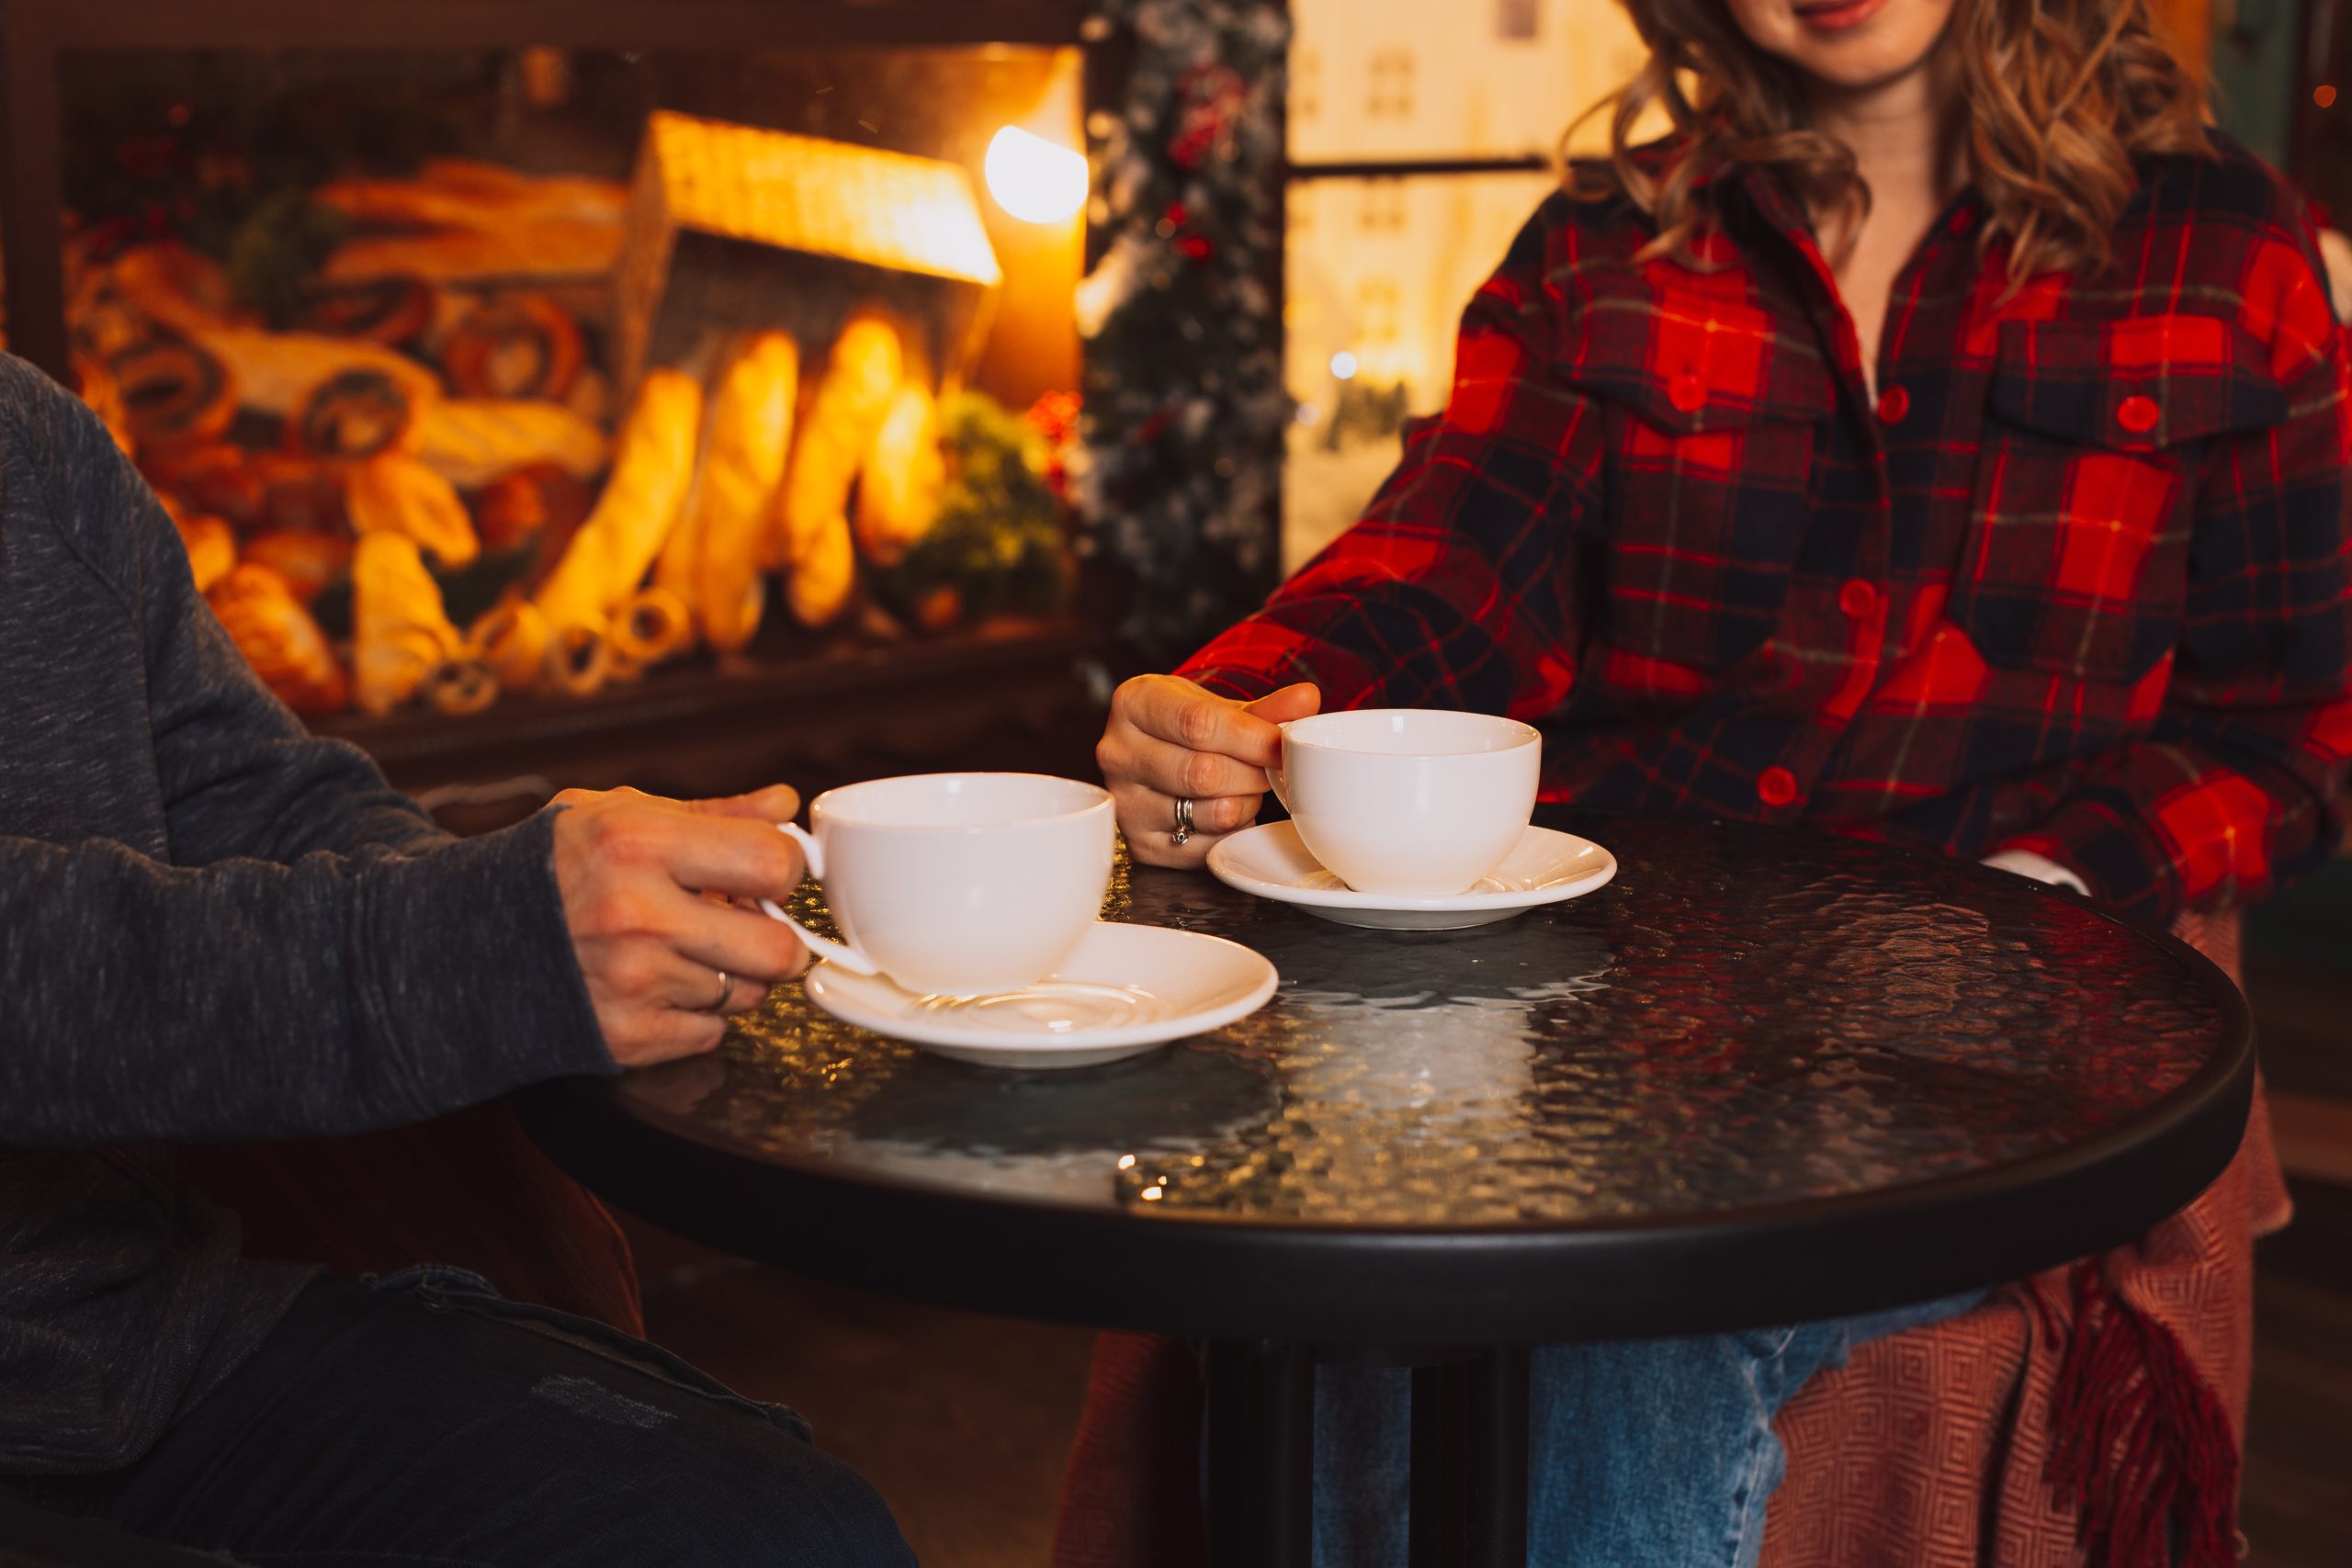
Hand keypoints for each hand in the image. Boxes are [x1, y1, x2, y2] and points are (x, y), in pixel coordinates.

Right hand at [550, 783, 812, 1067]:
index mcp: (639, 845)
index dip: (784, 868)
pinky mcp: (624, 1038)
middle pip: (779, 950)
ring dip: (730, 975)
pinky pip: (711, 1033)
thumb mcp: (618, 814)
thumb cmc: (547, 869)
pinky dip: (696, 1014)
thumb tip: (784, 804)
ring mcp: (631, 983)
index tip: (767, 872)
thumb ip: (713, 813)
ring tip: (683, 949)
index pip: (774, 864)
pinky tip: (657, 985)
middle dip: (777, 937)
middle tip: (748, 924)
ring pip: (748, 995)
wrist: (458, 944)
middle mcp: (637, 916)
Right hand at [1097, 675, 1320, 866]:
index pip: (1198, 724)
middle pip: (1204, 773)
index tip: (1283, 744)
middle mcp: (1117, 754)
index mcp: (1133, 703)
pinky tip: (1227, 811)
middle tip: (1270, 769)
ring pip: (1210, 812)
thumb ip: (1265, 708)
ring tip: (1246, 788)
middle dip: (1253, 773)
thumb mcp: (1220, 705)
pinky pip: (1207, 847)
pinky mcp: (1140, 845)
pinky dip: (1231, 832)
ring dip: (1246, 803)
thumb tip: (1307, 699)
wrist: (1153, 753)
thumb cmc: (1187, 725)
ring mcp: (1124, 803)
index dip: (1251, 738)